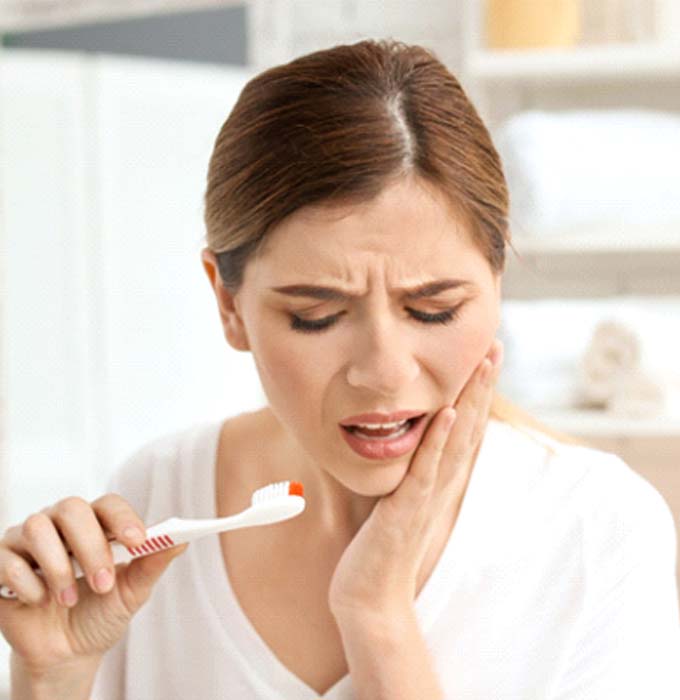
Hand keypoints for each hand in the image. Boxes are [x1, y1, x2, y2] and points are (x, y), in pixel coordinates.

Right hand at [0, 494, 187, 676]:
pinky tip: (39, 601)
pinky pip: (8, 558)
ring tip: (69, 599)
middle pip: (72, 508)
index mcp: (96, 524)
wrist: (65, 654)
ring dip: (58, 566)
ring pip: (37, 526)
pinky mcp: (2, 562)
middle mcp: (61, 524)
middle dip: (91, 546)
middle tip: (103, 583)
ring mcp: (29, 540)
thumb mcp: (132, 593)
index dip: (123, 519)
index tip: (139, 541)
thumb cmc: (100, 613)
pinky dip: (27, 582)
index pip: (108, 504)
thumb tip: (182, 539)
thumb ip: (152, 564)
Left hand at [328, 338, 503, 618]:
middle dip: (481, 384)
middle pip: (469, 425)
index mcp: (440, 479)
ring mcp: (427, 496)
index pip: (465, 427)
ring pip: (455, 440)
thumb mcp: (403, 500)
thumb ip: (413, 473)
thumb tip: (412, 446)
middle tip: (495, 344)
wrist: (371, 597)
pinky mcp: (406, 510)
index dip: (477, 391)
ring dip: (470, 400)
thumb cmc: (384, 549)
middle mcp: (442, 484)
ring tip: (483, 363)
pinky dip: (439, 440)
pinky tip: (447, 411)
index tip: (484, 355)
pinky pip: (425, 470)